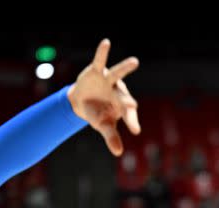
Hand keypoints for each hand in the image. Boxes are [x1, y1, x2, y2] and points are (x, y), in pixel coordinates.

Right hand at [67, 39, 140, 156]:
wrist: (82, 100)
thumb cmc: (98, 113)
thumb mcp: (103, 125)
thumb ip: (112, 137)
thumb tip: (119, 153)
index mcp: (122, 106)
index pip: (129, 114)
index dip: (132, 121)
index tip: (135, 130)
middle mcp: (118, 91)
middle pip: (124, 96)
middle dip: (126, 102)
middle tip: (132, 106)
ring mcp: (109, 80)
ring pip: (118, 74)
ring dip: (126, 67)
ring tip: (135, 62)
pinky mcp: (96, 71)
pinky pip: (99, 61)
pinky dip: (102, 52)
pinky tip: (106, 42)